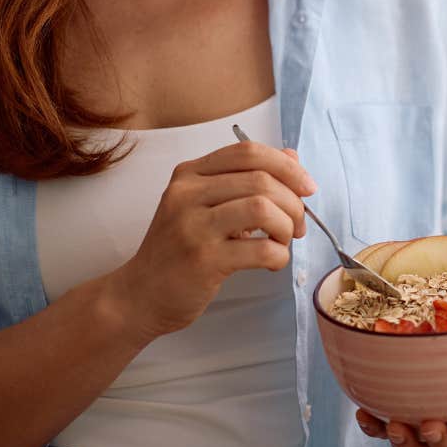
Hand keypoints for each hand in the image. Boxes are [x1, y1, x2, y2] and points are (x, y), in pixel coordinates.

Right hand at [105, 141, 314, 342]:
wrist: (140, 294)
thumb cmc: (178, 250)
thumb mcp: (204, 205)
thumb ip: (244, 180)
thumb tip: (292, 158)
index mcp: (189, 174)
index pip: (248, 152)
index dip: (287, 165)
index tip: (307, 187)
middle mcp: (187, 194)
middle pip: (261, 179)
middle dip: (293, 202)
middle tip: (297, 225)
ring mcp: (193, 227)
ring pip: (263, 209)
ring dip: (286, 226)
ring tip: (282, 241)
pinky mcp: (203, 261)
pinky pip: (261, 249)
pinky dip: (279, 256)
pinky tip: (272, 262)